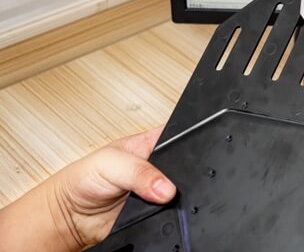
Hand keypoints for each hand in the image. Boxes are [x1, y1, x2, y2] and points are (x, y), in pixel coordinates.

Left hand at [46, 126, 175, 249]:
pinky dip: (165, 213)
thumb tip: (164, 186)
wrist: (71, 216)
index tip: (174, 158)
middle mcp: (158, 164)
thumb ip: (138, 171)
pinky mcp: (158, 210)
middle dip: (176, 174)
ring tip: (146, 197)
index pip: (178, 134)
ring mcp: (159, 188)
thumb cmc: (82, 179)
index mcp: (151, 141)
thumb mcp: (110, 163)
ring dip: (170, 196)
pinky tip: (149, 209)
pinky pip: (172, 213)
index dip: (184, 143)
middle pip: (184, 164)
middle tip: (157, 181)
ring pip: (181, 190)